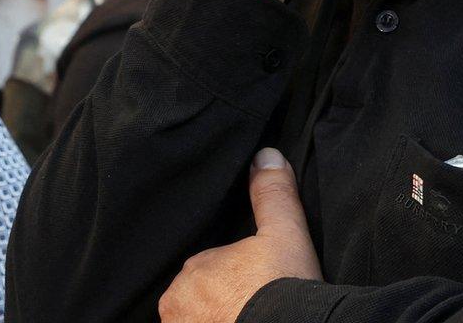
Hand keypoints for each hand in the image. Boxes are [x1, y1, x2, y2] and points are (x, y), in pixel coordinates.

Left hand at [161, 150, 322, 322]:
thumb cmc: (283, 289)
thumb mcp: (286, 233)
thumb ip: (273, 194)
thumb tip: (266, 155)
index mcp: (193, 270)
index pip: (210, 269)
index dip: (235, 276)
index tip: (256, 284)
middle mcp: (176, 306)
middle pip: (199, 298)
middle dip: (220, 301)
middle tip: (253, 305)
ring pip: (197, 319)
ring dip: (215, 318)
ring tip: (248, 318)